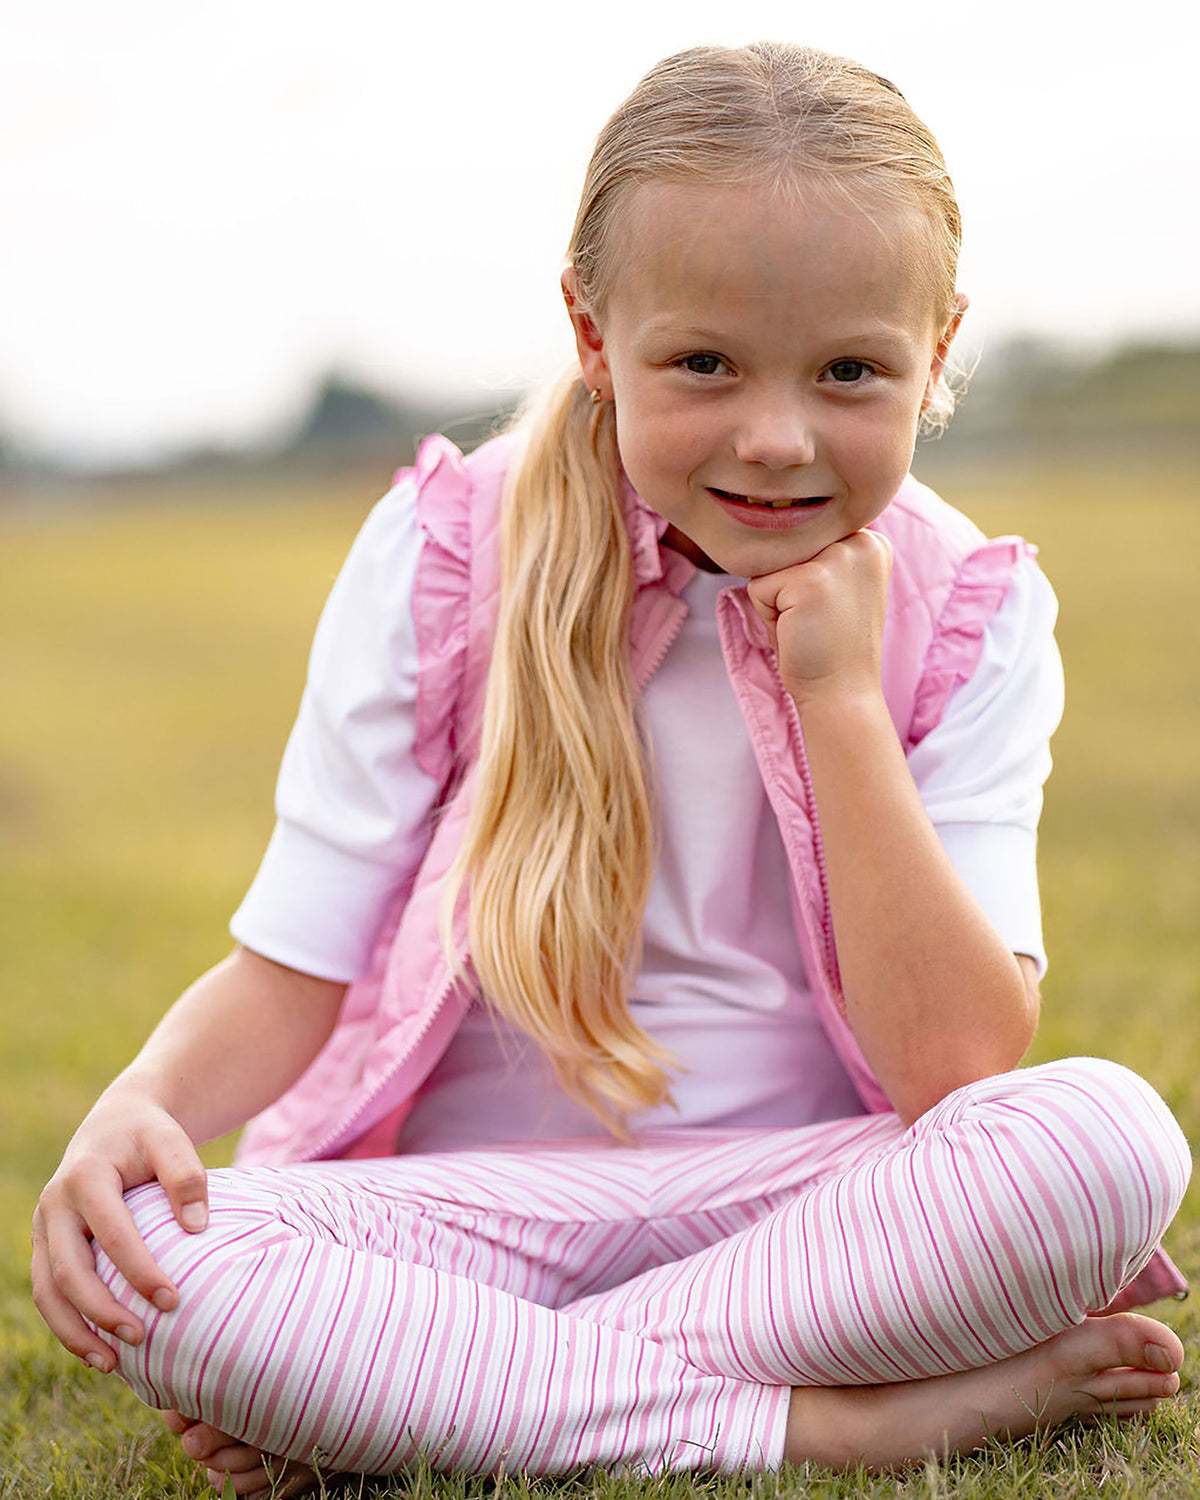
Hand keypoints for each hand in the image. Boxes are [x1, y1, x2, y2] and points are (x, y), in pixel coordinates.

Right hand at [31, 1085, 208, 1371]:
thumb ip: (186, 1175)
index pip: (111, 1233)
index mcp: (85, 1176)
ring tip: (113, 1364)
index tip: (173, 1300)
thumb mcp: (170, 1139)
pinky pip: (48, 1293)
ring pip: (48, 1290)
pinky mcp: (45, 1246)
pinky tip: (99, 1352)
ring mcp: (43, 1228)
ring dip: (76, 1331)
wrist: (114, 1125)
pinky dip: (68, 1325)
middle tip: (143, 1338)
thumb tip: (198, 1226)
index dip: (139, 1270)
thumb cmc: (148, 1135)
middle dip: (103, 1310)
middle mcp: (54, 1204)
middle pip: (69, 1270)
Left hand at [746, 529, 892, 708]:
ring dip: (776, 601)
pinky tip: (798, 633)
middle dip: (787, 588)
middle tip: (816, 621)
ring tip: (806, 625)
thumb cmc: (831, 646)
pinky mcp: (809, 579)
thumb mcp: (836, 587)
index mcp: (871, 541)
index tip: (829, 611)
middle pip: (786, 548)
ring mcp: (837, 558)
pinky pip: (758, 588)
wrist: (843, 693)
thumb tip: (772, 528)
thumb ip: (818, 554)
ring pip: (771, 565)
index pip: (805, 539)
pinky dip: (767, 616)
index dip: (801, 580)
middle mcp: (861, 541)